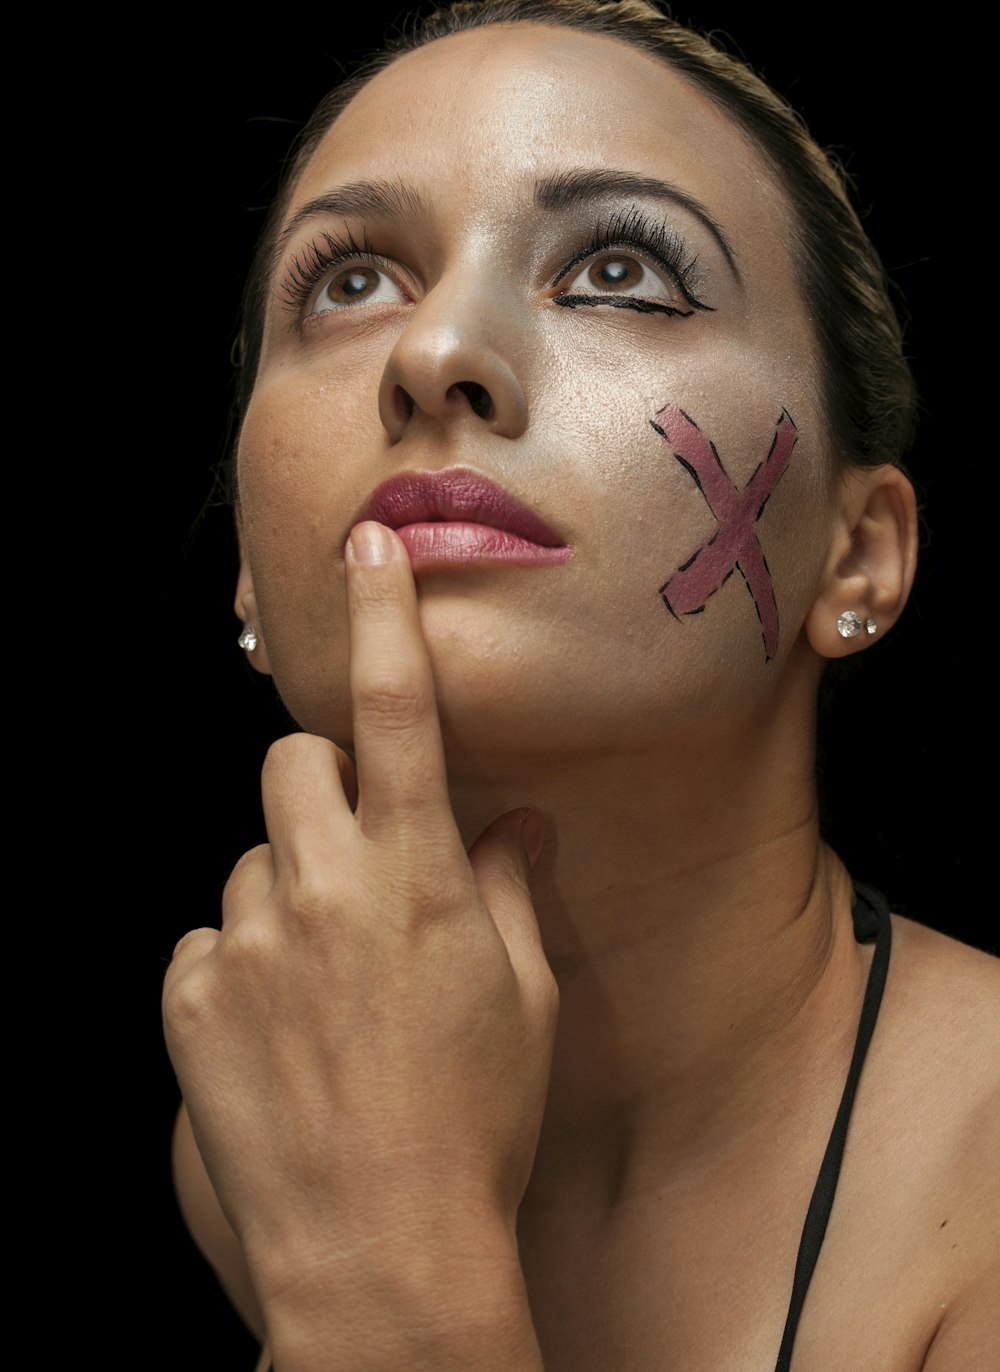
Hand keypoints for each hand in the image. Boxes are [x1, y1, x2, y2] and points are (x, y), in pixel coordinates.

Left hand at [163, 521, 555, 1369]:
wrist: (377, 1255)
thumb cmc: (475, 1126)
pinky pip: (211, 938)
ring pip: (252, 859)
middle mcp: (322, 890)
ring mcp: (248, 942)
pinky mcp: (191, 996)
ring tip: (322, 987)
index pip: (399, 713)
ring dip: (285, 894)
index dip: (386, 615)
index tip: (370, 542)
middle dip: (319, 788)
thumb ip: (508, 891)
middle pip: (293, 765)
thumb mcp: (522, 1002)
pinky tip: (279, 1034)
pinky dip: (242, 964)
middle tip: (354, 861)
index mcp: (416, 878)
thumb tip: (514, 826)